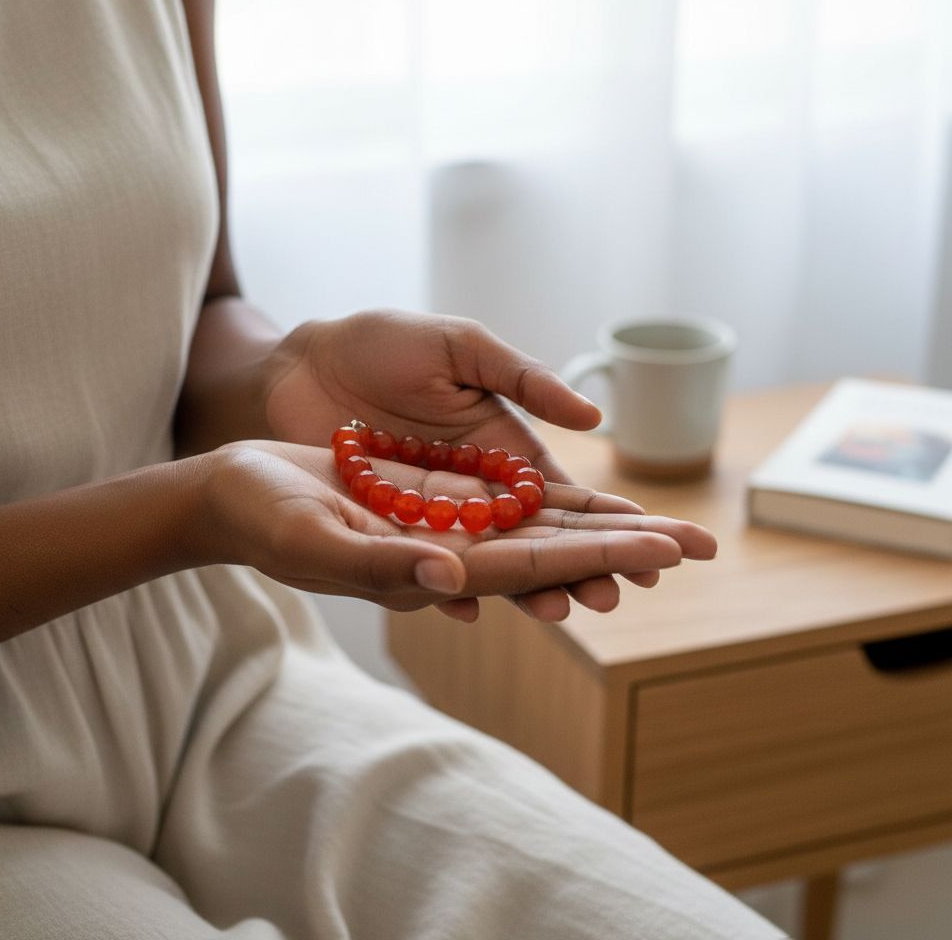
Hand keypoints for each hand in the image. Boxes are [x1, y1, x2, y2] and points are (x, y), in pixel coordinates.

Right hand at [198, 441, 715, 618]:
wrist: (238, 493)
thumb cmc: (267, 520)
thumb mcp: (320, 540)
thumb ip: (387, 563)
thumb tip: (457, 579)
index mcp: (436, 569)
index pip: (538, 565)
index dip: (604, 556)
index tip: (668, 552)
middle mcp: (452, 553)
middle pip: (556, 548)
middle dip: (627, 546)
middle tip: (703, 542)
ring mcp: (444, 525)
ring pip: (538, 524)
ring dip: (599, 523)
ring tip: (659, 525)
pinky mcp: (431, 496)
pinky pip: (502, 498)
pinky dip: (550, 498)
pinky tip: (585, 498)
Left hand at [258, 310, 712, 618]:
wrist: (298, 364)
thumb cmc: (383, 342)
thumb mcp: (459, 347)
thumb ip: (522, 379)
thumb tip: (595, 421)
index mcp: (501, 446)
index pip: (565, 494)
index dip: (608, 522)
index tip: (656, 549)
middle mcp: (475, 487)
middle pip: (537, 538)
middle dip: (580, 567)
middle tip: (615, 597)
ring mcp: (431, 513)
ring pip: (489, 561)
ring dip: (525, 588)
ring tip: (559, 612)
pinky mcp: (386, 529)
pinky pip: (422, 567)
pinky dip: (443, 588)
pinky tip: (466, 609)